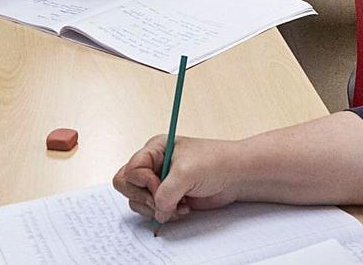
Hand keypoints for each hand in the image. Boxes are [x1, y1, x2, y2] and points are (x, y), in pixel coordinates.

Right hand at [113, 135, 242, 224]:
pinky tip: (183, 207)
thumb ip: (165, 193)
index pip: (130, 170)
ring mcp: (159, 182)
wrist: (236, 176)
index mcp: (155, 149)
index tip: (161, 186)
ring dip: (157, 208)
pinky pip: (152, 211)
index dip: (144, 183)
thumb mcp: (187, 173)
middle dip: (144, 198)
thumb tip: (158, 210)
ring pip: (137, 201)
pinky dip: (165, 214)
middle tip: (164, 200)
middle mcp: (154, 165)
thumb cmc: (216, 163)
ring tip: (179, 204)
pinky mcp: (168, 197)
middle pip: (126, 186)